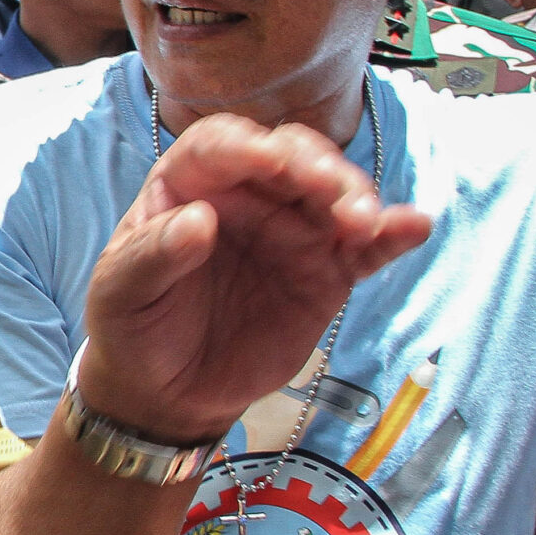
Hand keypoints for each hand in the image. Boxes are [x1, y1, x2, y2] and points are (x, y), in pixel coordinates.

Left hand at [78, 114, 431, 445]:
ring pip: (333, 194)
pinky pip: (364, 248)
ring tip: (364, 224)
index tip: (268, 161)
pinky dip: (392, 235)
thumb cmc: (134, 325)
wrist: (166, 389)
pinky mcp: (326, 270)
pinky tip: (414, 226)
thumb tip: (199, 221)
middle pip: (291, 157)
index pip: (221, 145)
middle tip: (330, 193)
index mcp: (190, 182)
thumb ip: (153, 256)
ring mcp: (292, 229)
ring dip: (355, 198)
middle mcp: (249, 193)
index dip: (246, 147)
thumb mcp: (120, 293)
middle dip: (314, 167)